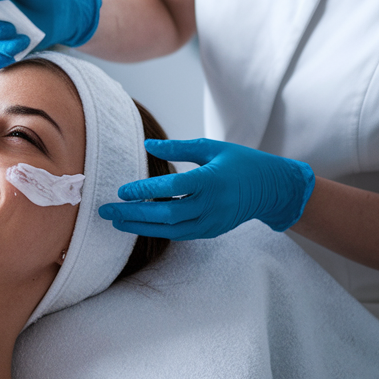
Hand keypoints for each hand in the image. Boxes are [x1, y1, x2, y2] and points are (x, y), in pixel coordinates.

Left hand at [98, 139, 315, 239]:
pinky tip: (139, 224)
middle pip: (165, 214)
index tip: (122, 190)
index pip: (172, 187)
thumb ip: (179, 148)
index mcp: (211, 180)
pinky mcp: (210, 231)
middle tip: (106, 211)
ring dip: (140, 227)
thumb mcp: (211, 148)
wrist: (271, 189)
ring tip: (116, 221)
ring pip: (169, 230)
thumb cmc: (240, 162)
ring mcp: (211, 222)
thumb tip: (147, 145)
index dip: (145, 190)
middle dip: (133, 214)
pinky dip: (158, 230)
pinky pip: (179, 233)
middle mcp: (211, 205)